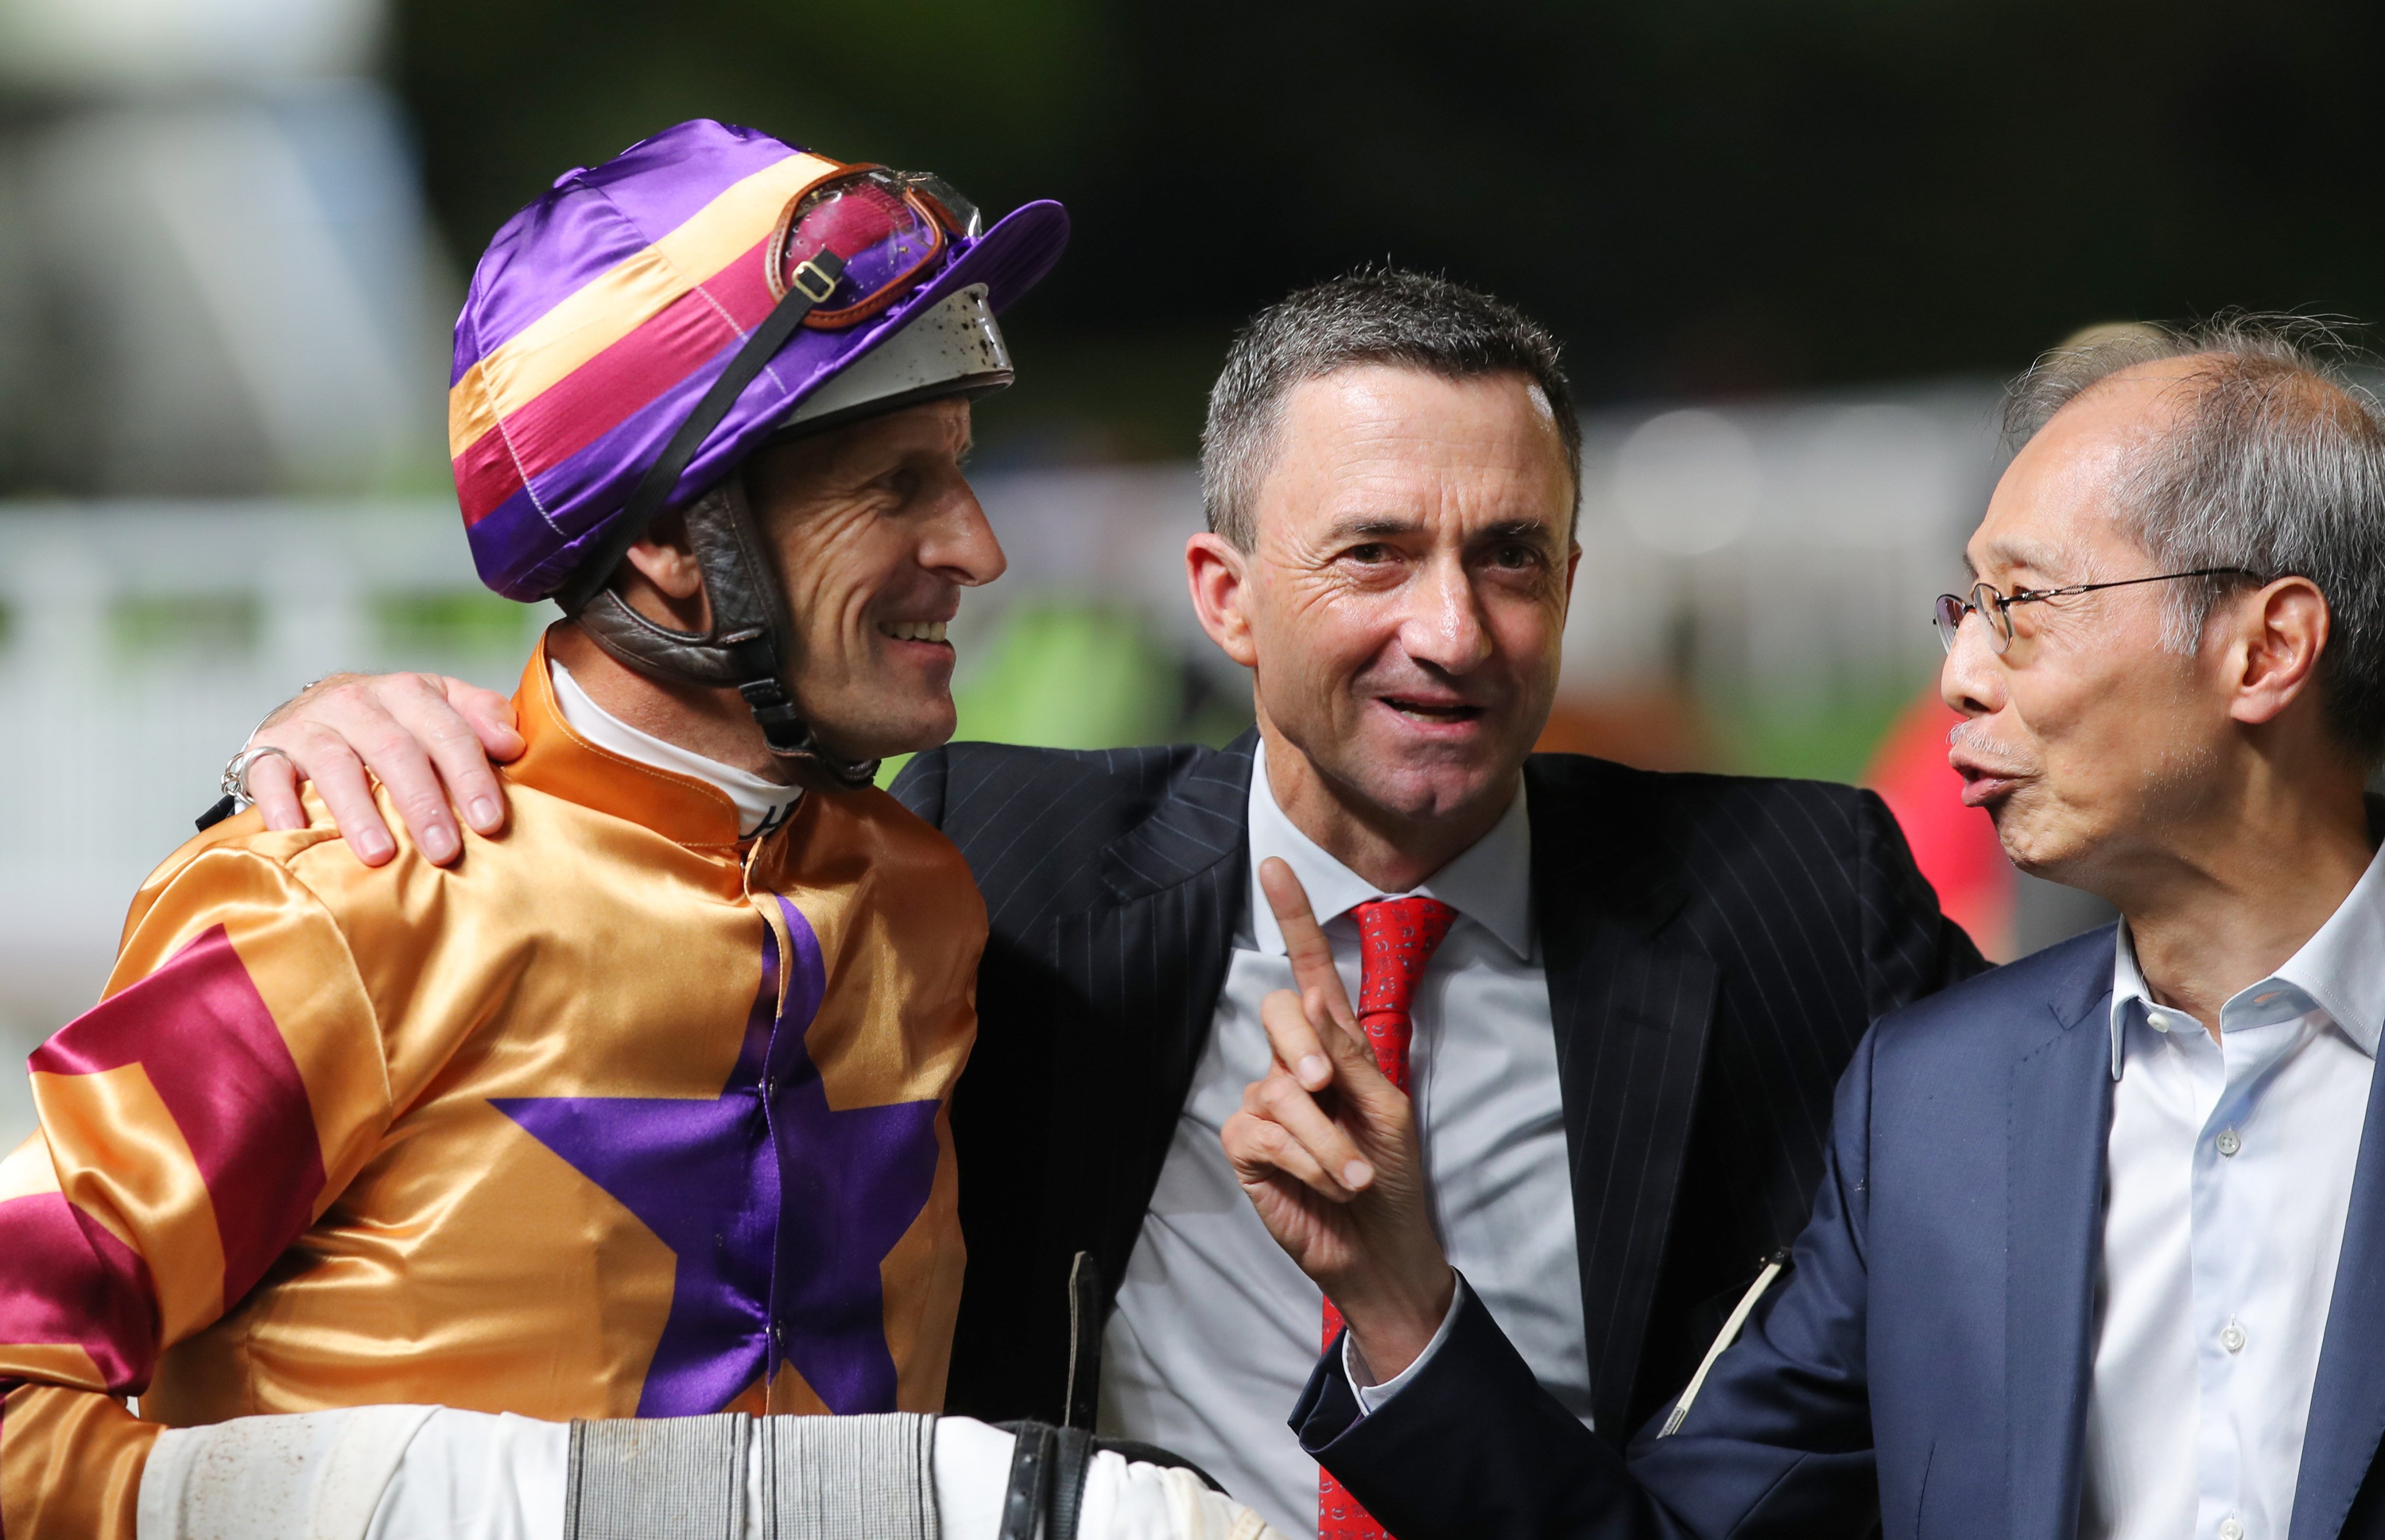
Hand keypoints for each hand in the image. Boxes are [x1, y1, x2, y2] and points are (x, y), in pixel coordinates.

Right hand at [246, 673, 523, 865]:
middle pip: (395, 749)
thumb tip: (513, 743)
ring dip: (359, 811)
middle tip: (444, 850)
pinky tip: (298, 832)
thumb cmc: (392, 723)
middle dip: (423, 802)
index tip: (490, 820)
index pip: (448, 730)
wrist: (312, 714)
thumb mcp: (440, 709)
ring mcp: (308, 723)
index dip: (470, 775)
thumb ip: (479, 718)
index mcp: (408, 691)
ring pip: (335, 764)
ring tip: (381, 855)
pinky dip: (282, 804)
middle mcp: (357, 700)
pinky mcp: (266, 748)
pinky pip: (270, 774)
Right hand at [1221, 859, 1454, 1381]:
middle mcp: (1294, 1064)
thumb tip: (1309, 998)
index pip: (1307, 969)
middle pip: (1279, 1013)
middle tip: (1331, 1088)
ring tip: (1352, 1174)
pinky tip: (1325, 1181)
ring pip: (1277, 1087)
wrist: (1380, 1247)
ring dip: (1324, 1137)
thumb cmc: (1390, 1176)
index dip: (1293, 918)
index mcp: (1337, 1044)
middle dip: (1305, 1048)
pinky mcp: (1247, 1145)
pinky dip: (1302, 1156)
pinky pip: (1262, 1130)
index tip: (1275, 867)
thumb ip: (1350, 1054)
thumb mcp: (1387, 1108)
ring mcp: (1266, 1102)